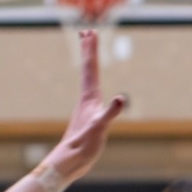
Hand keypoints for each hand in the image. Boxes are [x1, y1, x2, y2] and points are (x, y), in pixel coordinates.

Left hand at [40, 32, 128, 183]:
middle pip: (88, 69)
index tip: (91, 32)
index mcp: (89, 97)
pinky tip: (97, 90)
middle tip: (88, 33)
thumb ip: (110, 113)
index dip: (91, 50)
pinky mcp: (89, 116)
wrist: (70, 160)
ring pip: (88, 80)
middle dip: (88, 51)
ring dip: (90, 65)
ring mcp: (87, 107)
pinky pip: (93, 94)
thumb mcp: (99, 128)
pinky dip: (95, 86)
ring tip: (90, 56)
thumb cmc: (84, 144)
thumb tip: (121, 99)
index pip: (91, 68)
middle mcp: (86, 98)